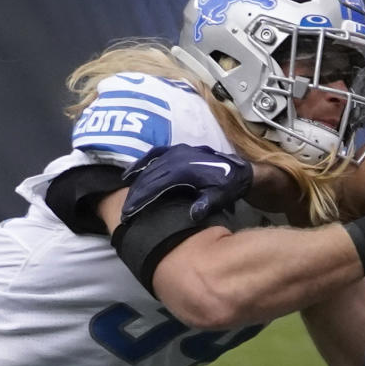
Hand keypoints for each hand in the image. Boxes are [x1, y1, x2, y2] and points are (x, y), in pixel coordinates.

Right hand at [121, 144, 252, 221]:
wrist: (240, 170)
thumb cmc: (229, 186)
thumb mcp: (221, 196)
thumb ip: (207, 204)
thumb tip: (193, 215)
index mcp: (184, 170)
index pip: (155, 186)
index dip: (140, 200)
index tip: (128, 215)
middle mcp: (176, 157)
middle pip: (148, 177)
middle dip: (134, 195)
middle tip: (124, 213)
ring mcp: (176, 152)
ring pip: (149, 167)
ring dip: (136, 183)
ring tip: (127, 200)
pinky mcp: (177, 150)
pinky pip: (154, 155)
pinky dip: (141, 164)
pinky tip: (130, 174)